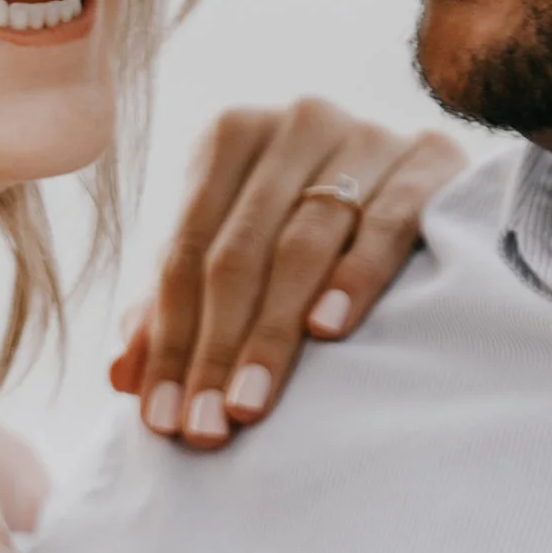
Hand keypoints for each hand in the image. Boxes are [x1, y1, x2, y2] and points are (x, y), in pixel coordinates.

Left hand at [109, 99, 466, 443]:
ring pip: (303, 244)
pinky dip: (356, 276)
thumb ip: (178, 310)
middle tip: (204, 428)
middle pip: (238, 252)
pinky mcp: (432, 159)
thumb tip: (119, 374)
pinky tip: (328, 329)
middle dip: (215, 350)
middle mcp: (295, 124)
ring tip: (251, 404)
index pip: (185, 251)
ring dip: (271, 333)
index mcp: (232, 137)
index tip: (158, 419)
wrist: (430, 189)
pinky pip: (389, 221)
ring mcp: (367, 136)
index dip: (167, 339)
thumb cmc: (313, 235)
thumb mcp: (240, 262)